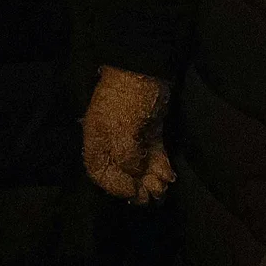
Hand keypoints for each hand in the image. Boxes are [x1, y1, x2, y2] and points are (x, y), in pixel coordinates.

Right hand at [81, 66, 174, 203]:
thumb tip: (136, 174)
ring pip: (140, 165)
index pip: (99, 171)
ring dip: (151, 179)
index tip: (132, 191)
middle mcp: (113, 141)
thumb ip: (127, 157)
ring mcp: (133, 136)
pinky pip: (154, 153)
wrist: (146, 68)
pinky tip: (168, 175)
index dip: (114, 185)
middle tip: (151, 197)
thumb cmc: (127, 99)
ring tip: (163, 188)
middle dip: (137, 186)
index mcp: (97, 140)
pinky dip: (160, 165)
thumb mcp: (123, 130)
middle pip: (121, 172)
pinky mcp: (150, 130)